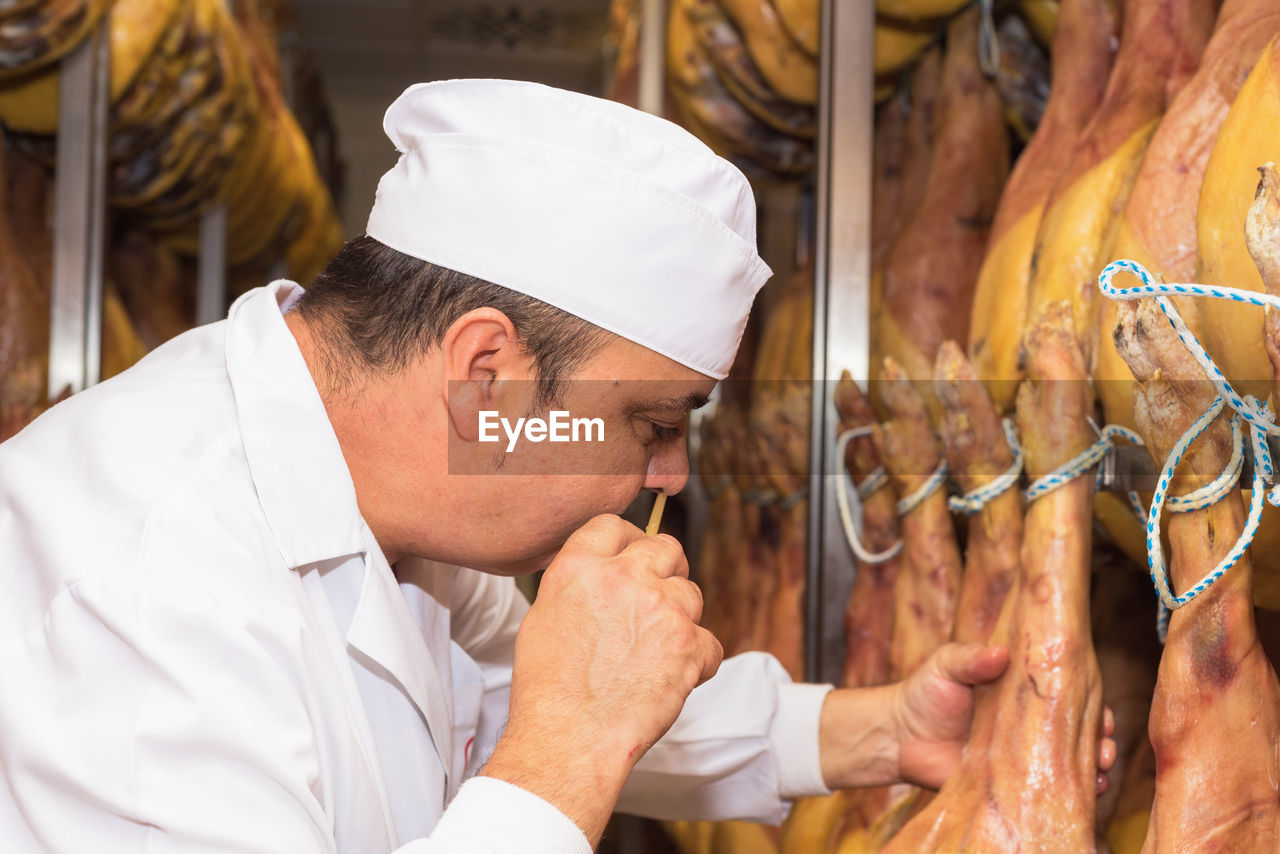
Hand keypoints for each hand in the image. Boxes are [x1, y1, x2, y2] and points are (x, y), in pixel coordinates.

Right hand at [482, 514, 722, 843]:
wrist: (570, 739)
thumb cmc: (549, 690)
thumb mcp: (542, 616)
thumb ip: (576, 582)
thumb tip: (598, 574)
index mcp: (580, 567)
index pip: (614, 525)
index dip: (628, 540)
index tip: (633, 555)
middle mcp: (623, 578)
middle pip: (665, 547)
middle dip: (665, 570)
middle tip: (656, 600)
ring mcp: (662, 608)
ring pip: (691, 593)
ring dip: (680, 617)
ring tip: (655, 652)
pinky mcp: (690, 643)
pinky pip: (709, 642)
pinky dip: (697, 661)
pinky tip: (670, 678)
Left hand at [893, 643, 1116, 790]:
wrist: (899, 736)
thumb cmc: (926, 693)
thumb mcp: (946, 666)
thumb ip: (970, 659)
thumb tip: (1000, 655)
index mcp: (1021, 694)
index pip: (1067, 696)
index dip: (1092, 705)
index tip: (1105, 713)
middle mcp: (1029, 726)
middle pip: (1078, 731)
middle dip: (1102, 739)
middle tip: (1106, 745)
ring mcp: (1023, 757)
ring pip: (1070, 762)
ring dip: (1095, 767)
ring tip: (1102, 769)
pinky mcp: (1011, 785)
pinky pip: (1045, 790)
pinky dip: (1067, 791)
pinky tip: (1085, 793)